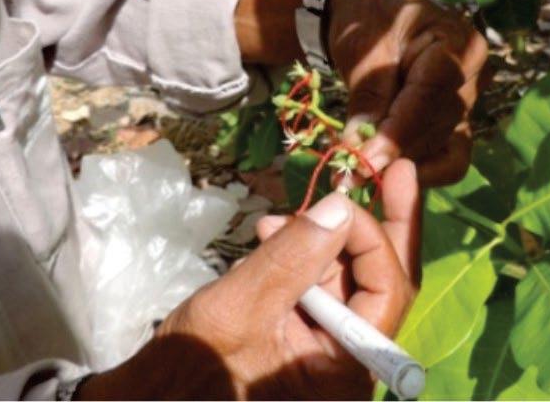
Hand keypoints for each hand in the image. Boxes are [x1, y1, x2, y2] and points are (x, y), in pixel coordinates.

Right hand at [78, 159, 420, 400]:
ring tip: (277, 221)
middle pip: (383, 282)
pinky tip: (272, 237)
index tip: (344, 198)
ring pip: (350, 279)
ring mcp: (328, 352)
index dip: (373, 237)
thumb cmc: (191, 369)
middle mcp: (350, 362)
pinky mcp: (306, 340)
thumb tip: (341, 205)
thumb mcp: (239, 307)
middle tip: (398, 171)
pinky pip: (321, 289)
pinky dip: (304, 257)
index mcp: (346, 368)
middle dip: (384, 224)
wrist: (152, 401)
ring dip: (326, 239)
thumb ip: (292, 256)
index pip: (387, 291)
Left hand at [328, 0, 488, 186]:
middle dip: (394, 153)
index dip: (399, 131)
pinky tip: (381, 175)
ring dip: (399, 164)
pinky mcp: (456, 124)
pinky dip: (415, 169)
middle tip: (350, 173)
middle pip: (438, 126)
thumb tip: (359, 151)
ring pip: (440, 146)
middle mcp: (474, 75)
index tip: (365, 158)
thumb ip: (367, 97)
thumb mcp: (362, 49)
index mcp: (459, 43)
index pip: (431, 94)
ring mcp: (469, 102)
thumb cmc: (368, 20)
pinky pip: (447, 158)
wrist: (371, 17)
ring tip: (355, 173)